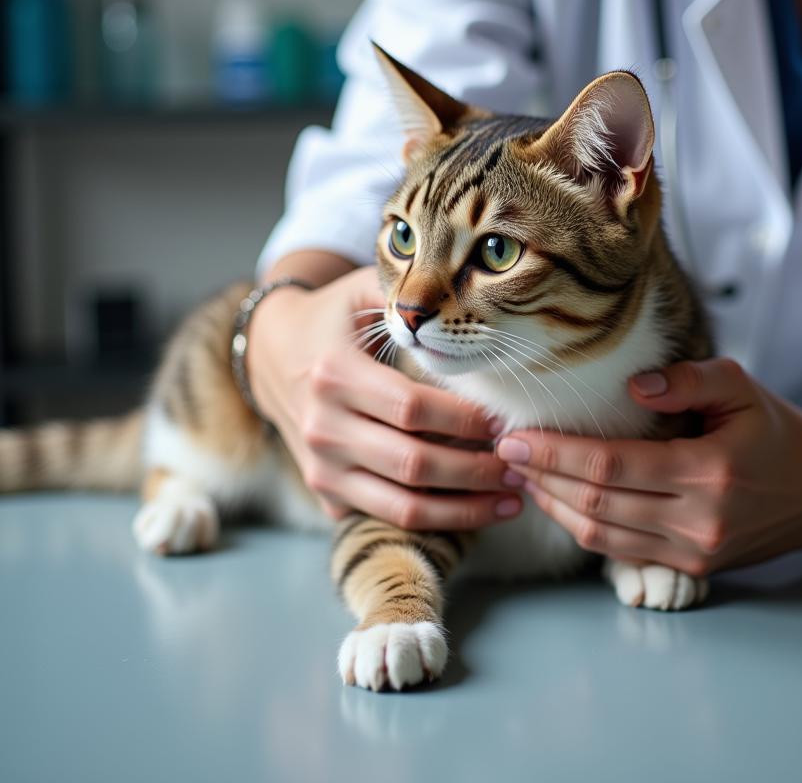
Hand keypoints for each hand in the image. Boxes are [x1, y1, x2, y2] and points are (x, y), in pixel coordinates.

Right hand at [247, 265, 521, 528]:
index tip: (503, 420)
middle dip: (476, 470)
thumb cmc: (334, 318)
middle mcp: (322, 427)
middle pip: (413, 463)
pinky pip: (388, 517)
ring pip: (403, 506)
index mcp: (334, 374)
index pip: (411, 408)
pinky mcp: (326, 492)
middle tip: (521, 464)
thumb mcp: (363, 291)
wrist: (272, 353)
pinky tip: (476, 506)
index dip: (464, 419)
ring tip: (512, 497)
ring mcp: (321, 467)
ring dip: (465, 509)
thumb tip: (474, 298)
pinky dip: (437, 519)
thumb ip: (410, 293)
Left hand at [496, 358, 801, 574]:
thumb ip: (687, 380)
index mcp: (709, 472)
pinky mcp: (693, 567)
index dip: (557, 453)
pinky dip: (582, 526)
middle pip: (596, 504)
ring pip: (601, 535)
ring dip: (553, 505)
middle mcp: (699, 521)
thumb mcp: (740, 386)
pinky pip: (620, 550)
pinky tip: (559, 499)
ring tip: (522, 474)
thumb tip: (631, 388)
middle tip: (504, 451)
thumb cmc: (776, 429)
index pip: (611, 467)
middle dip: (542, 477)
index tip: (517, 436)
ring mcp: (694, 552)